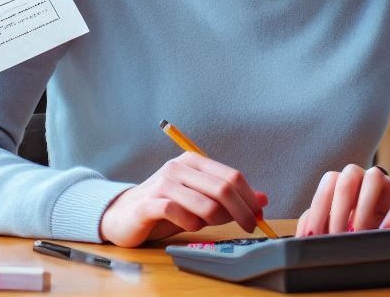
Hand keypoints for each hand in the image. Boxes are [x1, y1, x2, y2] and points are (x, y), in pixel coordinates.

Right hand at [99, 151, 267, 246]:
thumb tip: (263, 199)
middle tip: (249, 228)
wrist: (126, 214)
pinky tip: (189, 226)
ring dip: (215, 222)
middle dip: (242, 212)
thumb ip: (229, 198)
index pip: (231, 176)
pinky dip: (192, 226)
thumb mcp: (200, 198)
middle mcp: (178, 168)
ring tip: (208, 226)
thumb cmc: (167, 206)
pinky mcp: (150, 204)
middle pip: (222, 189)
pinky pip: (181, 215)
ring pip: (205, 205)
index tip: (258, 216)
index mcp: (192, 161)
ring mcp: (163, 184)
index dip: (249, 198)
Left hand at [295, 164, 389, 235]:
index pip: (326, 188)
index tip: (313, 235)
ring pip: (372, 180)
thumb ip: (320, 222)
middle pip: (345, 182)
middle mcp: (360, 176)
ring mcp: (384, 180)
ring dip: (363, 208)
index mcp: (340, 180)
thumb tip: (303, 235)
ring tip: (360, 233)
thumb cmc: (364, 215)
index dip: (318, 211)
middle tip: (337, 237)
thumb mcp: (340, 218)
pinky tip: (387, 230)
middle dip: (338, 211)